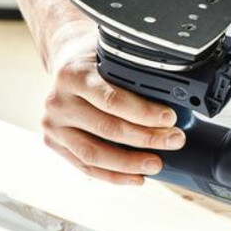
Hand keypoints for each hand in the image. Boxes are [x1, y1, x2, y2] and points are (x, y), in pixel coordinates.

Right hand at [41, 20, 185, 184]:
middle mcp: (58, 101)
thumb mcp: (111, 53)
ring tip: (157, 164)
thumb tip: (177, 90)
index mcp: (73, 74)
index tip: (171, 118)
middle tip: (174, 141)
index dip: (144, 112)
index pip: (112, 100)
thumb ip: (133, 70)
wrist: (65, 64)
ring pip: (94, 153)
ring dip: (130, 163)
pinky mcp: (54, 143)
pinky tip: (137, 177)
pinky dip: (114, 176)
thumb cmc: (95, 60)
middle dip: (146, 138)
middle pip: (107, 128)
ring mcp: (53, 125)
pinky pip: (86, 167)